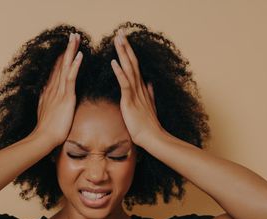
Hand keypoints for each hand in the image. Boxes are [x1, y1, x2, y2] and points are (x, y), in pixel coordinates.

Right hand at [35, 32, 82, 146]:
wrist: (44, 138)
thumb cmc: (47, 130)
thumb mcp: (46, 113)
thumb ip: (47, 103)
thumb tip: (47, 98)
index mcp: (49, 91)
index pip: (57, 70)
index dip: (62, 57)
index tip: (66, 46)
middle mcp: (53, 88)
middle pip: (61, 64)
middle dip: (67, 49)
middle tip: (73, 35)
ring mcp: (59, 92)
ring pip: (66, 66)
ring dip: (71, 51)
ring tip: (76, 38)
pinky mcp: (66, 97)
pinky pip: (71, 78)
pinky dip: (75, 66)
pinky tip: (80, 55)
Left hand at [111, 28, 162, 145]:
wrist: (152, 138)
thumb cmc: (148, 125)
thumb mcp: (150, 106)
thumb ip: (149, 94)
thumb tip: (150, 83)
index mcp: (141, 88)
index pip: (135, 66)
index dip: (129, 52)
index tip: (124, 40)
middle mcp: (139, 87)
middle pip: (132, 62)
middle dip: (125, 47)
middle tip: (120, 32)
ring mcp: (135, 93)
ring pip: (129, 69)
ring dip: (123, 53)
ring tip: (117, 40)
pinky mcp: (130, 101)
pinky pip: (124, 84)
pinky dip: (120, 72)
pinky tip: (114, 62)